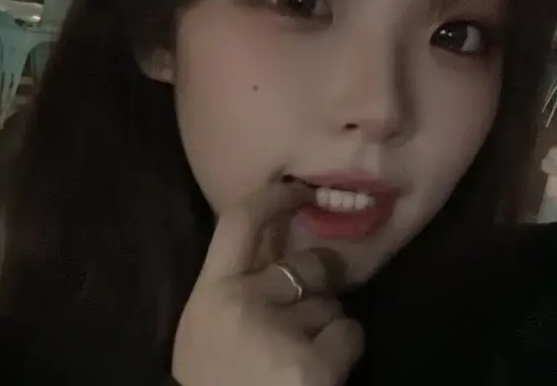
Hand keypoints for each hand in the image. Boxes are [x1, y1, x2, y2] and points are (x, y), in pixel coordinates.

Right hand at [172, 183, 363, 385]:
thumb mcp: (211, 334)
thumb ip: (239, 292)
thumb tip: (282, 251)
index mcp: (207, 298)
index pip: (239, 222)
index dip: (273, 197)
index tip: (299, 189)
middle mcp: (239, 306)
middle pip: (305, 264)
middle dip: (323, 277)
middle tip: (317, 301)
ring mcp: (277, 335)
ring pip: (330, 301)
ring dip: (327, 323)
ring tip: (300, 357)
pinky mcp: (310, 367)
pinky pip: (349, 331)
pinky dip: (344, 349)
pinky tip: (322, 373)